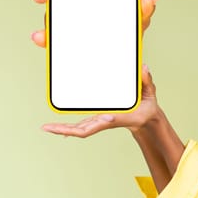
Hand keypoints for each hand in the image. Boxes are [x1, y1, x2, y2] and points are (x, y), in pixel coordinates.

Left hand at [42, 65, 159, 136]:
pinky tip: (57, 127)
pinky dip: (68, 126)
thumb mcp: (150, 94)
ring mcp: (99, 121)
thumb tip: (143, 68)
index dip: (88, 125)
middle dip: (64, 130)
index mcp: (115, 117)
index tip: (71, 127)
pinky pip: (81, 124)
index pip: (98, 124)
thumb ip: (147, 81)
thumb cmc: (146, 108)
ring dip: (62, 129)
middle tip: (46, 128)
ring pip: (78, 128)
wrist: (145, 119)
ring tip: (46, 128)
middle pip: (81, 129)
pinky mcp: (98, 118)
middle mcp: (104, 121)